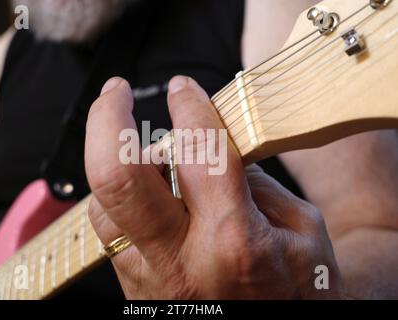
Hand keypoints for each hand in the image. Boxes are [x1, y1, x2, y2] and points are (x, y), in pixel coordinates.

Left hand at [85, 76, 343, 298]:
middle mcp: (180, 260)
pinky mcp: (133, 285)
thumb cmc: (299, 291)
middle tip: (115, 92)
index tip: (183, 88)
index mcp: (235, 244)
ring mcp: (148, 276)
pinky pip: (111, 227)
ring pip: (104, 201)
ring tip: (149, 154)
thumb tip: (213, 143)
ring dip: (118, 161)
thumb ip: (256, 182)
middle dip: (108, 120)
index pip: (199, 154)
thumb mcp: (303, 231)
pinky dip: (121, 196)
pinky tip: (146, 190)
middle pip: (117, 178)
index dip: (188, 107)